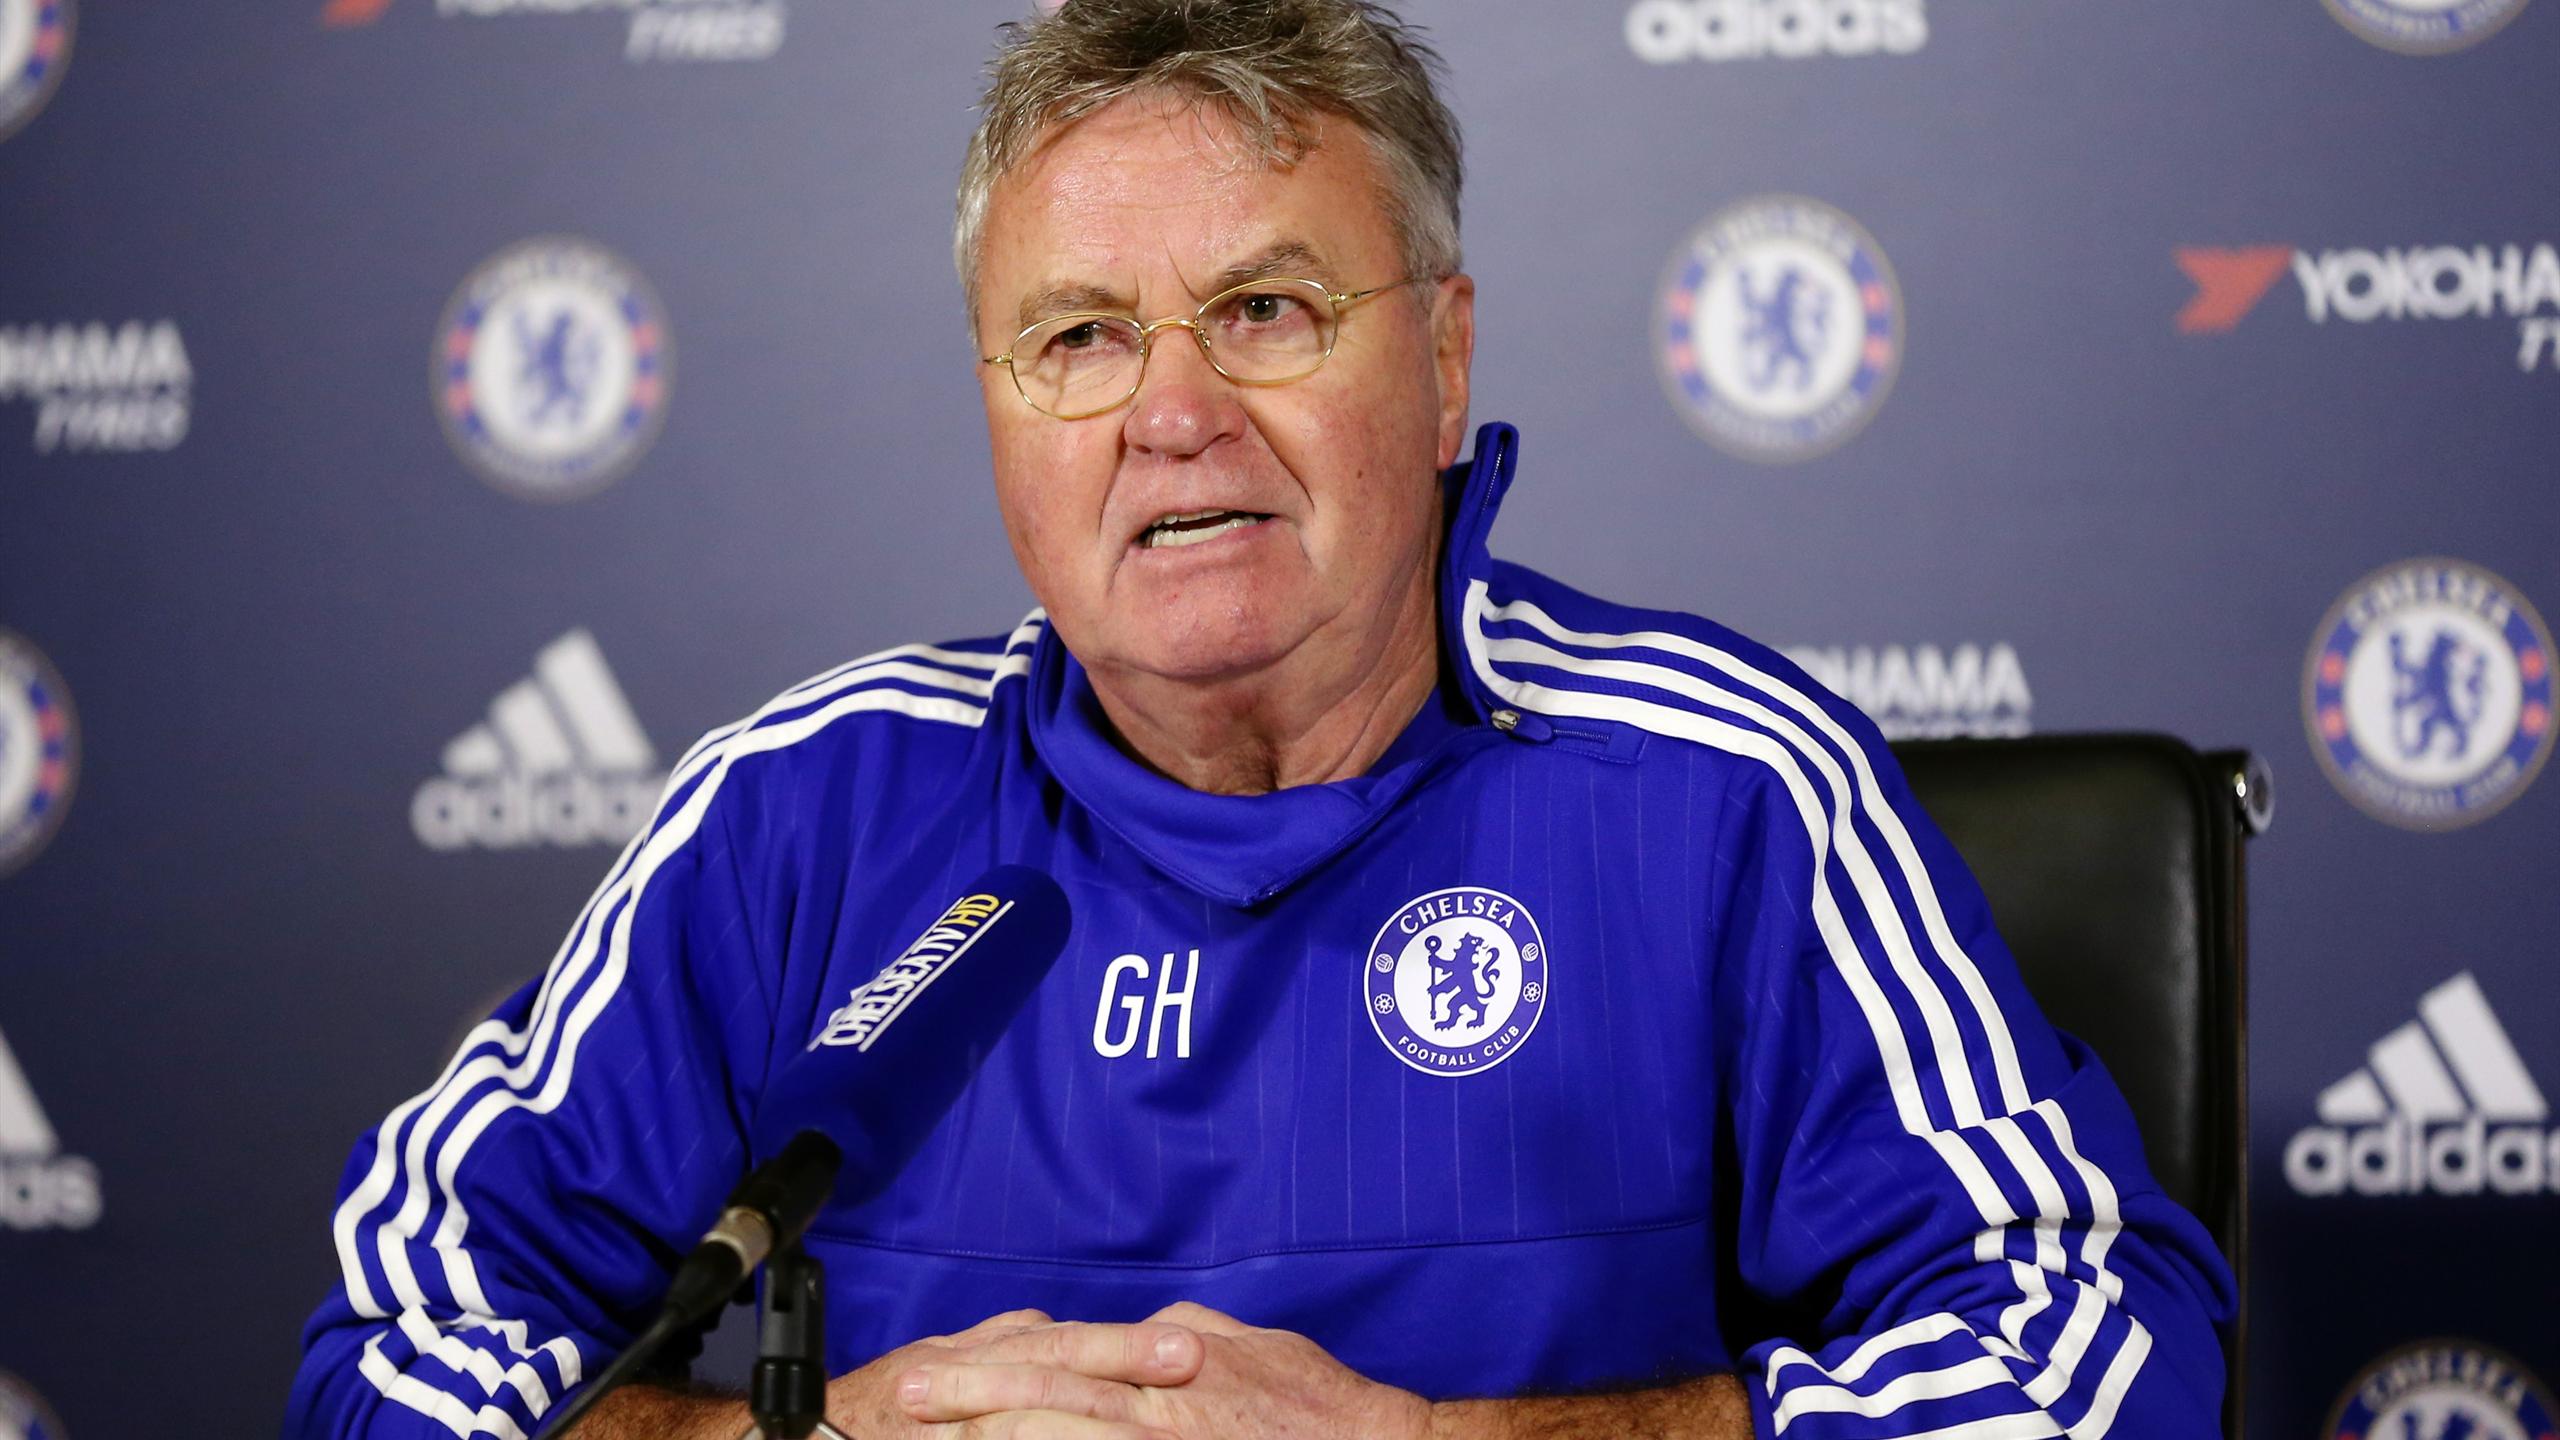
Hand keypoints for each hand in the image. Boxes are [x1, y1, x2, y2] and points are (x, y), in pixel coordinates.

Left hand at [898, 1301, 1432, 1439]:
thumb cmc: (1314, 1403)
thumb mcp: (1239, 1343)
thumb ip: (1174, 1335)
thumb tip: (1131, 1333)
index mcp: (1166, 1361)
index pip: (1062, 1353)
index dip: (996, 1360)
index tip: (944, 1367)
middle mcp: (1156, 1406)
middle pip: (1044, 1394)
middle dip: (971, 1397)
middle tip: (912, 1398)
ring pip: (1058, 1439)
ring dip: (994, 1438)